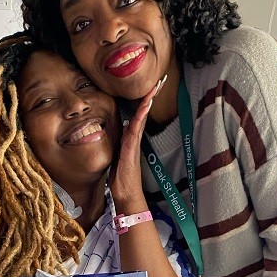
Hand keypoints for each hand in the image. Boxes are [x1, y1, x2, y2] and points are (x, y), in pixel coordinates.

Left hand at [109, 76, 165, 208]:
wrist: (126, 195)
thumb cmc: (121, 179)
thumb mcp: (117, 156)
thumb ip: (120, 142)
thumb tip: (123, 127)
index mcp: (130, 139)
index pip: (137, 116)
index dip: (143, 102)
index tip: (150, 88)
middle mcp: (133, 139)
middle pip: (142, 114)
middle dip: (150, 97)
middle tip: (159, 82)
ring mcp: (133, 144)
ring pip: (140, 119)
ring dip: (146, 103)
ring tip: (154, 88)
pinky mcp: (131, 150)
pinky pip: (135, 130)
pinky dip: (140, 118)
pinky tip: (143, 107)